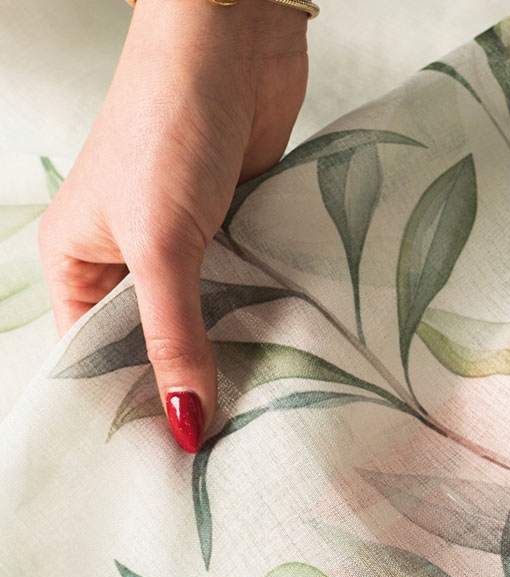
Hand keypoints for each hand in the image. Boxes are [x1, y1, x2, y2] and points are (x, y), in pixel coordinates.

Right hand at [39, 0, 308, 450]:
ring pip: (209, 322)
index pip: (97, 357)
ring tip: (263, 419)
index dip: (132, 407)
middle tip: (227, 453)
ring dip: (233, 356)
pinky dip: (263, 319)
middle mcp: (131, 262)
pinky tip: (287, 360)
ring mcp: (188, 248)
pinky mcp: (237, 234)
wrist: (233, 40)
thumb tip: (186, 422)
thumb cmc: (167, 126)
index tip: (171, 461)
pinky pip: (247, 292)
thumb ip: (174, 334)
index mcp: (81, 264)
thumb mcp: (161, 243)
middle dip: (190, 388)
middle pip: (158, 346)